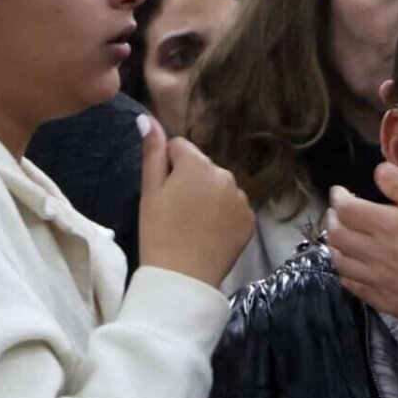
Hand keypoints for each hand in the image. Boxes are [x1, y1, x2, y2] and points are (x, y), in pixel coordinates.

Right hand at [138, 116, 255, 287]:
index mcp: (198, 164)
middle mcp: (226, 174)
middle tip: (176, 212)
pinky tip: (209, 234)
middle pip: (202, 166)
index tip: (163, 194)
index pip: (179, 147)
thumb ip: (152, 151)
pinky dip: (223, 216)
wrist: (183, 278)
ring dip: (208, 197)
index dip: (167, 168)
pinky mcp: (250, 220)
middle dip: (190, 180)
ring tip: (192, 225)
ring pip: (219, 186)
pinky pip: (233, 207)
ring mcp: (241, 198)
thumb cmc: (158, 233)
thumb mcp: (150, 191)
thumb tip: (148, 118)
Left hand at [326, 163, 397, 322]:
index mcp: (387, 225)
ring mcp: (377, 279)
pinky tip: (351, 268)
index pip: (347, 209)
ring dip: (336, 247)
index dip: (338, 198)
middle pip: (338, 236)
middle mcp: (375, 253)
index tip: (340, 192)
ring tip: (341, 239)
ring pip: (340, 262)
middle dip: (332, 221)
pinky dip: (346, 273)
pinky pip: (353, 286)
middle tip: (338, 213)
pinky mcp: (383, 300)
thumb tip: (378, 170)